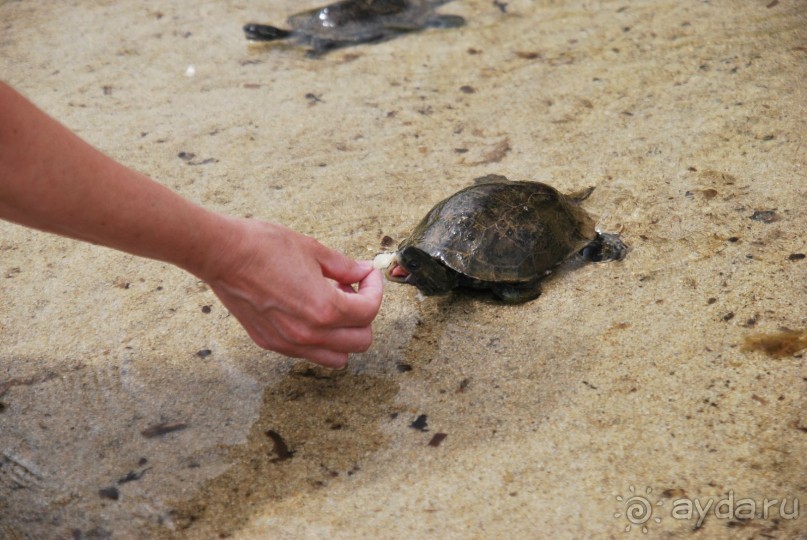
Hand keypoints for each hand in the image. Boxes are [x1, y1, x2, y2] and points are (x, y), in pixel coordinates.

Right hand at [200, 218, 382, 367]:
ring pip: (337, 358)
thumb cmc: (264, 247)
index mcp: (325, 308)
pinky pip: (308, 354)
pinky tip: (309, 313)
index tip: (367, 276)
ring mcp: (289, 343)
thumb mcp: (313, 250)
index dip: (375, 290)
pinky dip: (319, 340)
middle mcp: (310, 334)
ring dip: (344, 335)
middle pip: (361, 341)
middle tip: (352, 292)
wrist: (223, 255)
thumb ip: (344, 266)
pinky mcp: (271, 344)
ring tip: (332, 307)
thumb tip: (362, 272)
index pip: (369, 312)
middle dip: (364, 316)